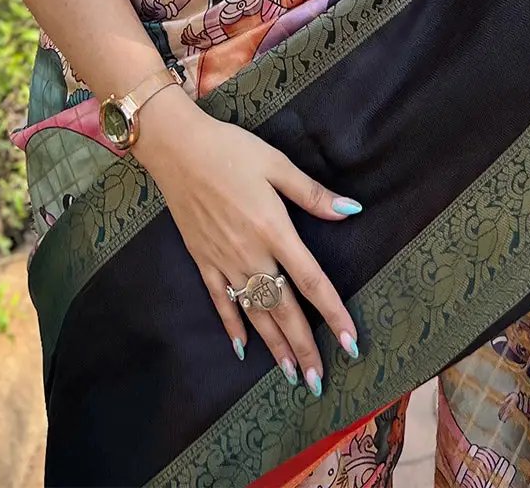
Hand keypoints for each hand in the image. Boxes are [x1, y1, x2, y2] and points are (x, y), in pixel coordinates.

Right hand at [132, 87, 361, 392]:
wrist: (178, 148)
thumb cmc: (231, 150)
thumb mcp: (277, 165)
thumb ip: (312, 195)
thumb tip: (351, 210)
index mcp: (274, 230)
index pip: (311, 282)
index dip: (333, 314)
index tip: (350, 343)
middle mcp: (250, 254)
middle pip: (283, 309)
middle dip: (303, 347)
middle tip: (318, 380)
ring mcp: (224, 261)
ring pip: (255, 313)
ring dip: (274, 346)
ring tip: (291, 375)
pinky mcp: (202, 260)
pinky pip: (220, 301)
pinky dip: (232, 326)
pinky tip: (243, 349)